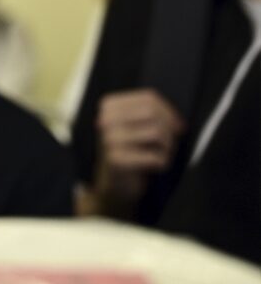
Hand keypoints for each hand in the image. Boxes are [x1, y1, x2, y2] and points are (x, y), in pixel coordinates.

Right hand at [93, 90, 184, 214]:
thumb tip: (178, 123)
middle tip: (168, 144)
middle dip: (169, 130)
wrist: (114, 185)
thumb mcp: (136, 126)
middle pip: (153, 113)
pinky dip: (163, 163)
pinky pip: (156, 157)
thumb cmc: (131, 152)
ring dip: (167, 147)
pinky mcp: (117, 160)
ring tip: (160, 155)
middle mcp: (105, 120)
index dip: (169, 112)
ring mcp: (109, 140)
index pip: (149, 98)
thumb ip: (152, 114)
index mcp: (109, 106)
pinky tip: (154, 167)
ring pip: (157, 133)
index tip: (176, 127)